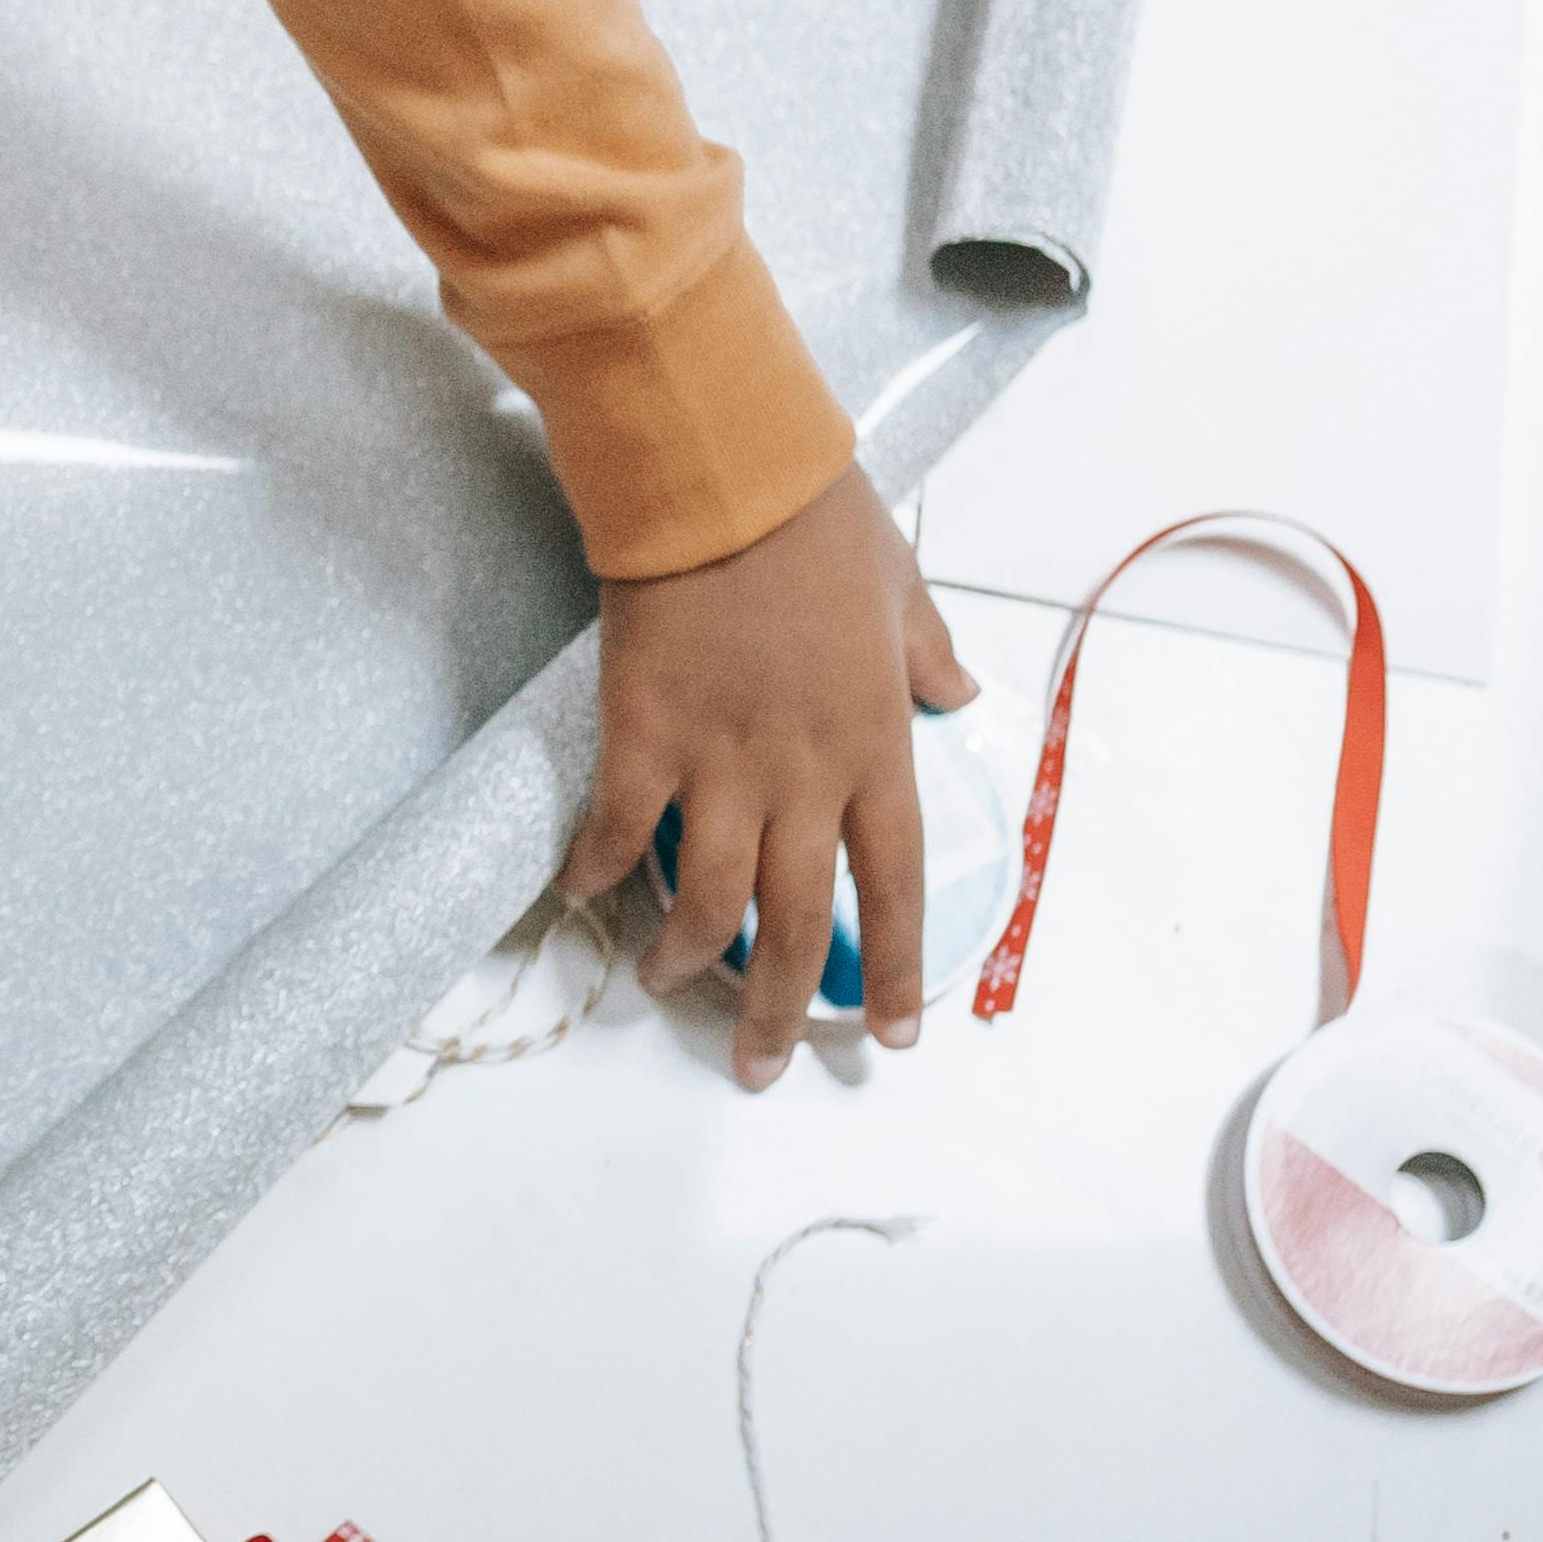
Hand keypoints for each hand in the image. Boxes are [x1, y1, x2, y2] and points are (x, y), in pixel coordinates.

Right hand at [562, 464, 978, 1088]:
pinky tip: (585, 893)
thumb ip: (929, 653)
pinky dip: (601, 871)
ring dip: (689, 958)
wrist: (718, 475)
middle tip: (765, 1066)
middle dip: (785, 1009)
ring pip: (710, 898)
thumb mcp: (902, 584)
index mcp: (874, 744)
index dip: (899, 969)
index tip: (895, 1036)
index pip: (896, 884)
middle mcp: (802, 774)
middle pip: (801, 922)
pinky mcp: (641, 734)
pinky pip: (622, 829)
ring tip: (669, 988)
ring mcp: (718, 760)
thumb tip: (958, 696)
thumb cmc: (814, 518)